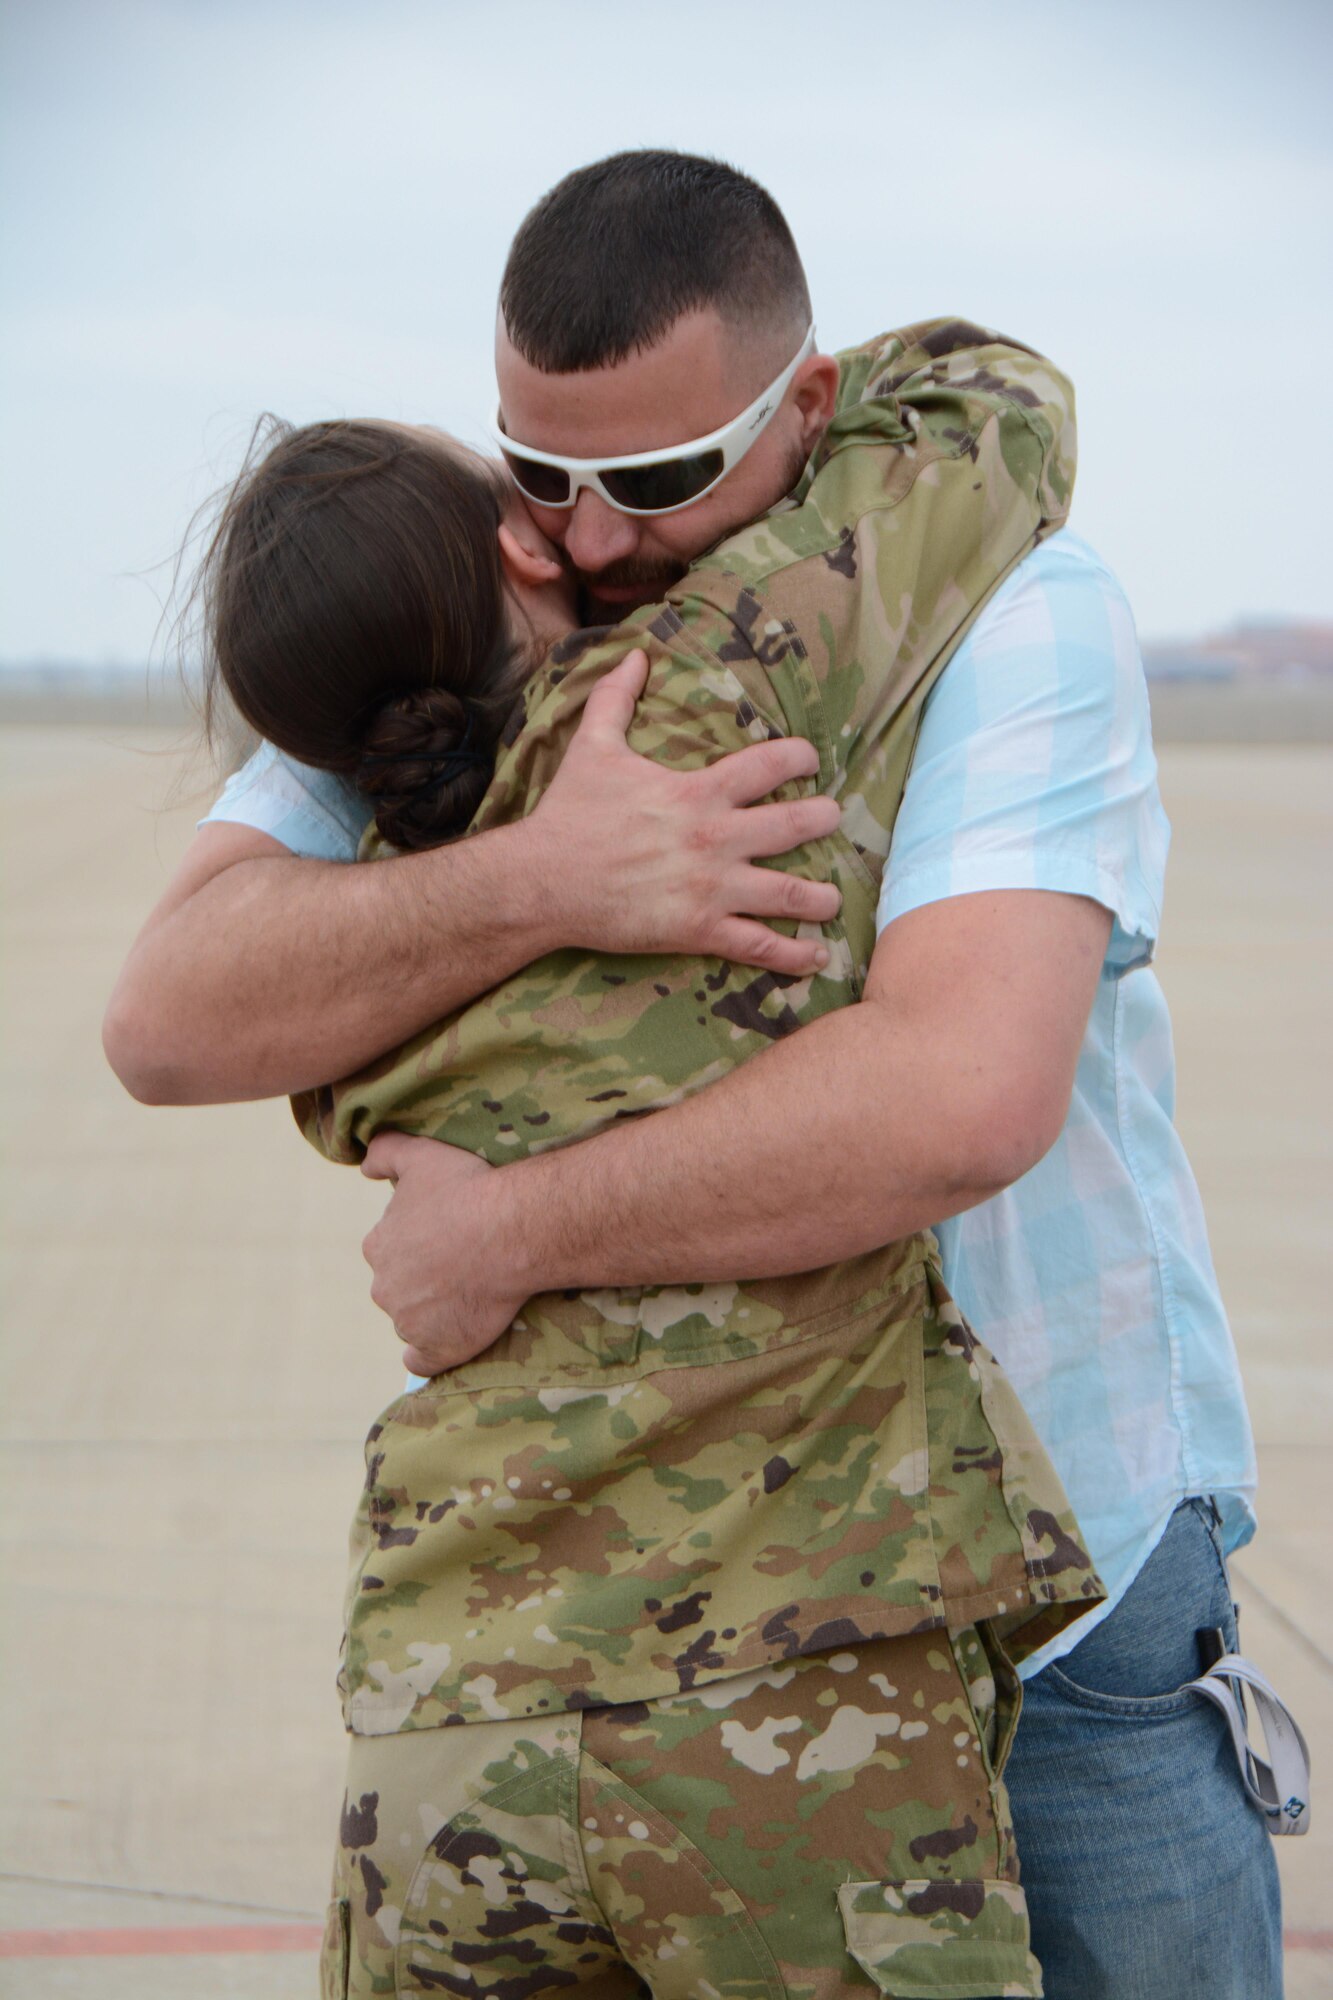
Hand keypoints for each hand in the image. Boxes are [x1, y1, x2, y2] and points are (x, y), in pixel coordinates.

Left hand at [360, 1132, 528, 1374]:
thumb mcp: (421, 1155)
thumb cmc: (468, 1189)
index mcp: (378, 1245)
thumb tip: (362, 1167)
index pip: (388, 1250)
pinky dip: (429, 1355)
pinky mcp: (437, 1348)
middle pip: (399, 1287)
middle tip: (462, 1266)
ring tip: (470, 1296)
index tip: (445, 1237)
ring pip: (412, 1320)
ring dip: (432, 1313)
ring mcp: (409, 1322)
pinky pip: (422, 1361)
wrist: (510, 1231)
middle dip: (422, 1280)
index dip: (416, 1244)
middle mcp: (384, 1287)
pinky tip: (445, 1344)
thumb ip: (385, 1152)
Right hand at [535, 650, 841, 976]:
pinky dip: (792, 954)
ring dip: (821, 897)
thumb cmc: (568, 814)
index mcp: (696, 792)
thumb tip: (634, 655)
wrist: (541, 881)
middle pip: (792, 826)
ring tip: (836, 898)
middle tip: (834, 819)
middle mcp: (713, 838)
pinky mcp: (698, 929)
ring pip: (787, 894)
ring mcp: (710, 888)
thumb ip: (616, 699)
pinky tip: (817, 957)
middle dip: (823, 820)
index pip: (767, 765)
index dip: (799, 758)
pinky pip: (757, 945)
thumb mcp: (592, 747)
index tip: (812, 760)